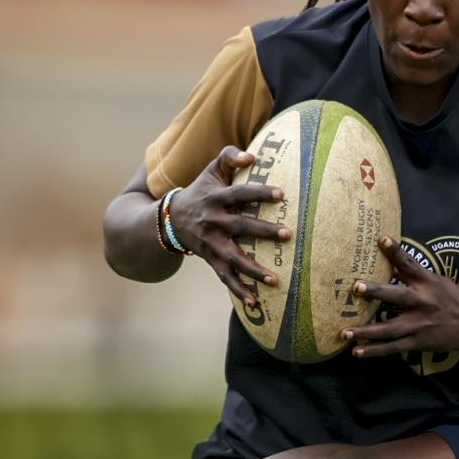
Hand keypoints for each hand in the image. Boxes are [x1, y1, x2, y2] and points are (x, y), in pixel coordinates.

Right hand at [170, 147, 291, 310]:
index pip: (240, 194)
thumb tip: (253, 156)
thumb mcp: (211, 170)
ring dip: (253, 270)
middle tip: (288, 234)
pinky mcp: (211, 259)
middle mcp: (213, 222)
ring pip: (233, 259)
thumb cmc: (201, 190)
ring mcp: (211, 243)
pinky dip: (239, 290)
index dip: (259, 193)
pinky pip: (225, 277)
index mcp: (216, 198)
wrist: (171, 219)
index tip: (281, 193)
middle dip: (264, 231)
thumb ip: (229, 157)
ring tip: (275, 279)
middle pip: (241, 226)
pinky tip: (255, 302)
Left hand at [341, 237, 458, 358]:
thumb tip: (391, 263)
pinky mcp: (418, 342)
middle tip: (356, 286)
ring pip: (389, 329)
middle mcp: (423, 302)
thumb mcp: (439, 281)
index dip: (396, 251)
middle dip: (376, 291)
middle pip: (397, 296)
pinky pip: (393, 348)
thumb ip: (415, 275)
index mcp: (428, 283)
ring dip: (366, 331)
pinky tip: (357, 351)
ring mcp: (419, 325)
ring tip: (344, 332)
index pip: (410, 264)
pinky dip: (375, 350)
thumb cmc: (454, 299)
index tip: (382, 239)